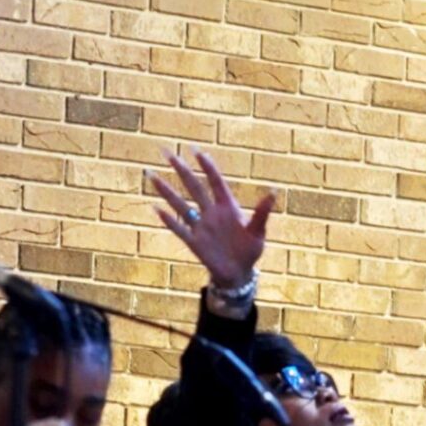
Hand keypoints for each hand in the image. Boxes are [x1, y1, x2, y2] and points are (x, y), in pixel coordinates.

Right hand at [148, 150, 272, 288]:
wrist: (238, 273)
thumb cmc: (250, 251)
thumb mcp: (258, 232)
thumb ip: (262, 213)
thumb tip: (274, 191)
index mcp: (228, 207)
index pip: (215, 182)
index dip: (207, 167)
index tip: (197, 151)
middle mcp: (211, 213)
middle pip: (194, 187)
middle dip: (181, 170)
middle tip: (167, 153)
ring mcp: (201, 227)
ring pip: (180, 205)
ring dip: (166, 191)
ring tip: (152, 175)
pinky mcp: (194, 242)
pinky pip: (179, 229)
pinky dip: (168, 220)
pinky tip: (155, 209)